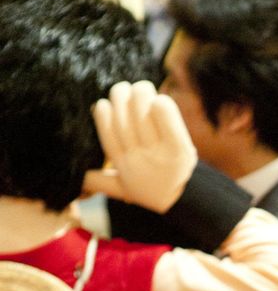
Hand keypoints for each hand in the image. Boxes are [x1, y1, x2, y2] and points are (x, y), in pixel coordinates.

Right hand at [83, 80, 195, 211]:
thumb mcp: (122, 189)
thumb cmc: (152, 190)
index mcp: (123, 166)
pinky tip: (159, 99)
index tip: (104, 103)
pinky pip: (168, 124)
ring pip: (142, 117)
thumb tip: (75, 177)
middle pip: (124, 121)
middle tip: (123, 88)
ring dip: (139, 96)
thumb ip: (99, 181)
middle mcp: (139, 161)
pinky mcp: (180, 150)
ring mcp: (160, 155)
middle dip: (120, 97)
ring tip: (140, 88)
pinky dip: (162, 107)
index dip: (103, 114)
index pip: (107, 135)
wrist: (189, 201)